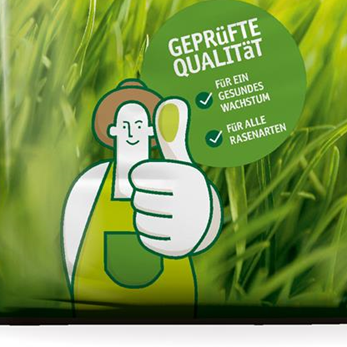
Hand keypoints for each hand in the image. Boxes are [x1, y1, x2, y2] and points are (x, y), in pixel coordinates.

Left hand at [129, 98, 221, 257]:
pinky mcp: (178, 244)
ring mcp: (183, 222)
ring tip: (160, 212)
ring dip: (145, 216)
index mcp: (184, 173)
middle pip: (138, 198)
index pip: (140, 174)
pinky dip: (150, 234)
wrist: (208, 223)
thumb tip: (171, 102)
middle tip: (157, 197)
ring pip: (140, 218)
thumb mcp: (182, 160)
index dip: (141, 177)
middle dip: (144, 198)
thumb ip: (173, 134)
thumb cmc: (187, 186)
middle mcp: (186, 197)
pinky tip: (162, 227)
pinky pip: (146, 237)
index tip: (152, 178)